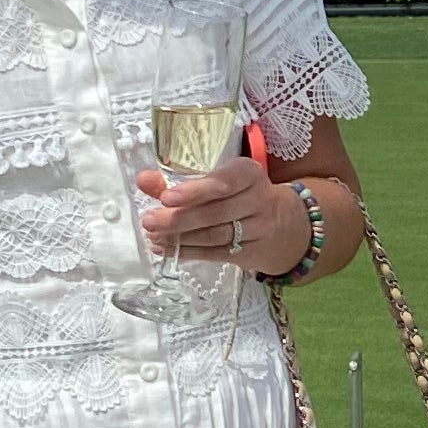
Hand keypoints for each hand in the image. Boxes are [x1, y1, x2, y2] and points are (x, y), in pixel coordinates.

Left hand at [136, 151, 304, 273]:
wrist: (285, 225)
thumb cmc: (241, 196)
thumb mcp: (219, 181)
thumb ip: (179, 179)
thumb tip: (143, 180)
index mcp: (249, 174)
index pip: (225, 181)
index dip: (196, 191)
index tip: (166, 197)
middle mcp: (259, 200)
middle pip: (216, 212)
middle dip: (179, 218)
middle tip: (149, 221)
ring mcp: (259, 229)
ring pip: (216, 235)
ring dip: (181, 238)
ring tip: (154, 236)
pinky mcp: (252, 253)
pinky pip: (217, 253)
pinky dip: (189, 252)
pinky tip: (167, 250)